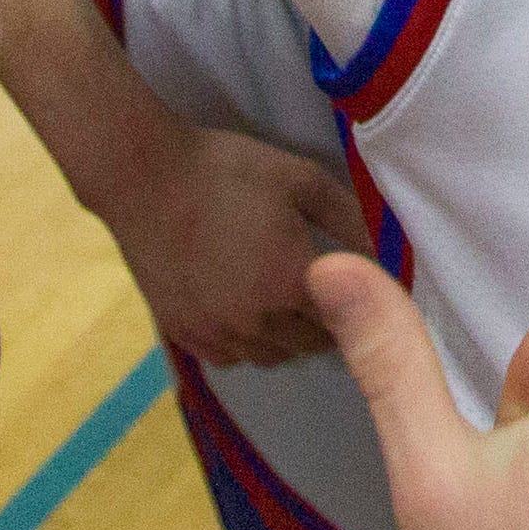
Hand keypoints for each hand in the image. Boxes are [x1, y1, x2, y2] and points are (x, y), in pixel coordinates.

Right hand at [99, 119, 374, 367]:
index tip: (362, 296)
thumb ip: (349, 218)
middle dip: (326, 325)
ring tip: (290, 306)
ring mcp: (214, 333)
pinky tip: (247, 315)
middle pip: (307, 346)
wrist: (144, 178)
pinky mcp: (182, 334)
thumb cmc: (228, 171)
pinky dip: (247, 345)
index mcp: (291, 284)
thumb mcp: (301, 179)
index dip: (357, 311)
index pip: (344, 324)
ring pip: (269, 358)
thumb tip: (384, 253)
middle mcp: (255, 322)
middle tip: (329, 298)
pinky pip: (229, 358)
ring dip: (288, 339)